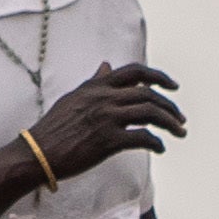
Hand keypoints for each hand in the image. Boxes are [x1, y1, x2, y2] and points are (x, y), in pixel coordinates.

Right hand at [13, 65, 193, 185]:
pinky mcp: (108, 141)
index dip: (159, 77)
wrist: (37, 152)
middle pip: (149, 95)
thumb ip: (95, 82)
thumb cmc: (54, 128)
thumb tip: (106, 65)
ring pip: (150, 114)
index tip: (173, 87)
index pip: (136, 73)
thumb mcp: (74, 97)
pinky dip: (156, 143)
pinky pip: (142, 138)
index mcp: (97, 87)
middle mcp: (105, 98)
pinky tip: (160, 149)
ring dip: (170, 123)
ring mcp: (107, 119)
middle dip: (170, 107)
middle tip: (180, 119)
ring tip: (179, 132)